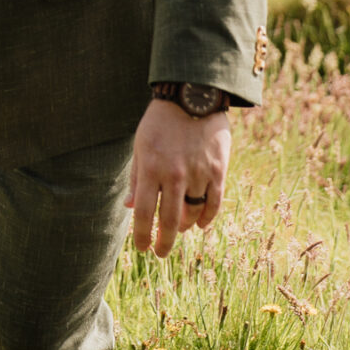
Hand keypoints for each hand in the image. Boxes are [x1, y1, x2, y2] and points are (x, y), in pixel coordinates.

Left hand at [126, 98, 230, 256]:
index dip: (142, 236)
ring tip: (178, 229)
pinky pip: (214, 204)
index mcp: (151, 168)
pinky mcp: (218, 171)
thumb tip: (131, 208)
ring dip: (184, 227)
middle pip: (169, 221)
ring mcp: (198, 174)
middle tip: (160, 253)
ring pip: (192, 214)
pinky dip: (207, 218)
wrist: (192, 96)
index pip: (144, 213)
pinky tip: (200, 224)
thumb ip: (138, 178)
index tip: (142, 248)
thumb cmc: (160, 122)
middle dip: (164, 242)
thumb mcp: (141, 145)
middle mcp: (174, 175)